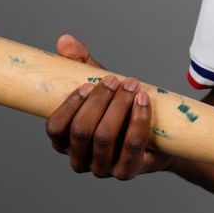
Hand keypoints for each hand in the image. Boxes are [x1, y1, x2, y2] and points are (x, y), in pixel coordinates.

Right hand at [43, 34, 172, 179]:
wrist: (158, 133)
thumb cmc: (120, 107)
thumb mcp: (99, 85)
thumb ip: (80, 64)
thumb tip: (65, 40)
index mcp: (65, 141)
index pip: (55, 128)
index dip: (69, 105)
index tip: (87, 84)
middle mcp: (80, 159)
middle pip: (82, 131)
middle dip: (99, 101)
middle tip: (114, 80)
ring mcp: (102, 169)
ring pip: (104, 138)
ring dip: (119, 107)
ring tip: (132, 86)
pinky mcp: (126, 172)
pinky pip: (131, 147)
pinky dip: (138, 120)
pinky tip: (143, 100)